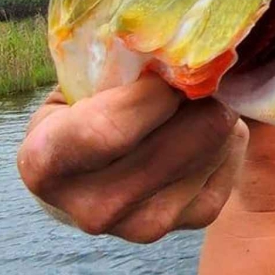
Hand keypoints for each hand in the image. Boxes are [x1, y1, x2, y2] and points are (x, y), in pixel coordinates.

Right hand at [15, 73, 247, 243]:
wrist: (84, 181)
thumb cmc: (77, 115)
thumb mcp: (72, 88)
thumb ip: (112, 70)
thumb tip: (175, 48)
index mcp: (47, 164)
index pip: (112, 130)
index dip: (153, 93)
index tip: (169, 68)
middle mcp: (93, 208)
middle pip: (175, 143)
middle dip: (198, 96)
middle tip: (200, 71)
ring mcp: (143, 226)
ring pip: (210, 149)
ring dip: (214, 114)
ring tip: (197, 98)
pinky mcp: (189, 222)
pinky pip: (228, 164)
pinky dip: (228, 138)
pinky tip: (208, 126)